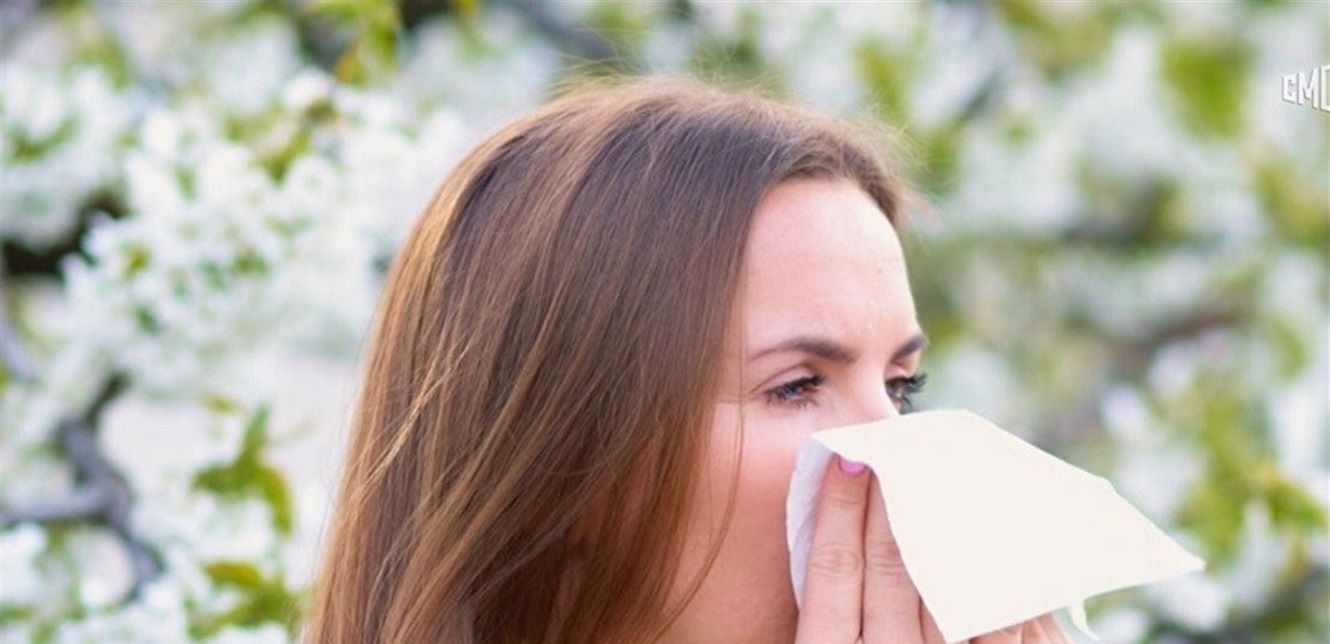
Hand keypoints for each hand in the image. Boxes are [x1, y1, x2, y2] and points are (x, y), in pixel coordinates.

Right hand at [794, 455, 1072, 643]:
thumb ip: (835, 618)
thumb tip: (838, 542)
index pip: (833, 574)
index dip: (837, 513)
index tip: (844, 458)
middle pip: (892, 570)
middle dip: (892, 500)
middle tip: (895, 445)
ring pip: (950, 586)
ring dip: (949, 523)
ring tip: (947, 473)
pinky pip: (1010, 621)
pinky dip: (1005, 574)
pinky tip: (1000, 536)